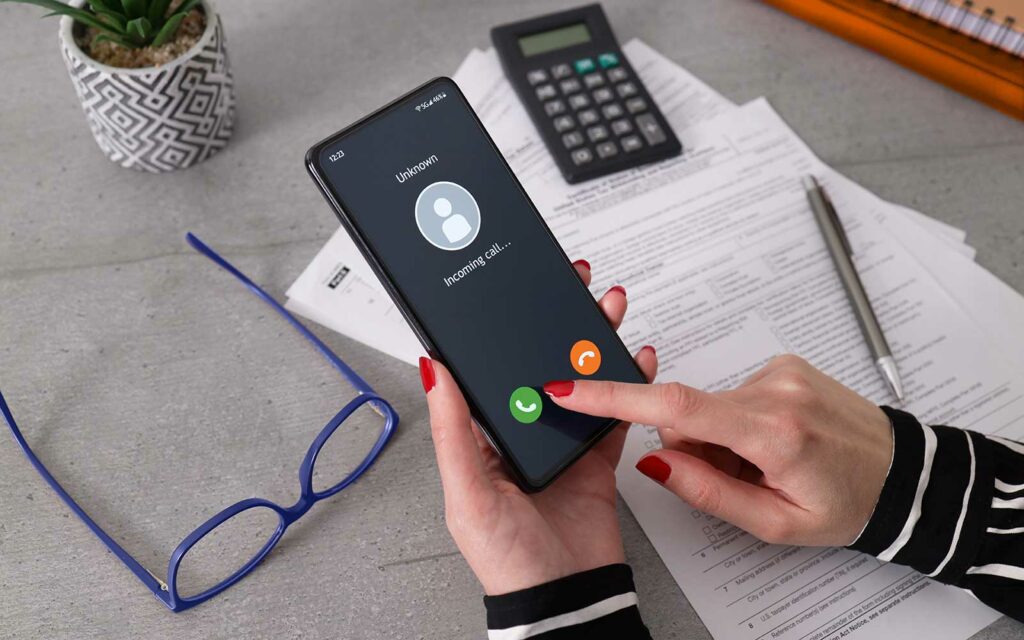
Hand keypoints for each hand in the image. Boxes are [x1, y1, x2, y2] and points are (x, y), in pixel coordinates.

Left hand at [421, 261, 657, 594]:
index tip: (513, 291)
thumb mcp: (468, 493)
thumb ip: (454, 432)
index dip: (501, 328)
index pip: (489, 371)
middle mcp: (521, 434)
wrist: (566, 597)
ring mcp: (560, 442)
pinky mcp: (596, 457)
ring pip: (579, 379)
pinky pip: (614, 412)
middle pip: (539, 364)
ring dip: (592, 342)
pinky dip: (627, 384)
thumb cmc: (506, 558)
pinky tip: (636, 359)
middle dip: (556, 322)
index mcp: (482, 437)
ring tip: (606, 308)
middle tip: (571, 283)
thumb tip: (432, 372)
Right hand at [544, 354, 892, 546]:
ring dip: (720, 435)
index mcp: (772, 432)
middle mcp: (773, 390)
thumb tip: (654, 459)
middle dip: (693, 446)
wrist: (902, 473)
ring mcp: (779, 371)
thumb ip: (707, 491)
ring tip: (763, 461)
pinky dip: (737, 420)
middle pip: (687, 411)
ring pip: (709, 403)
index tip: (571, 388)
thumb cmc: (848, 503)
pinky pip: (731, 392)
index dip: (613, 397)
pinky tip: (771, 440)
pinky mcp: (782, 364)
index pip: (674, 406)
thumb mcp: (775, 522)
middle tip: (737, 476)